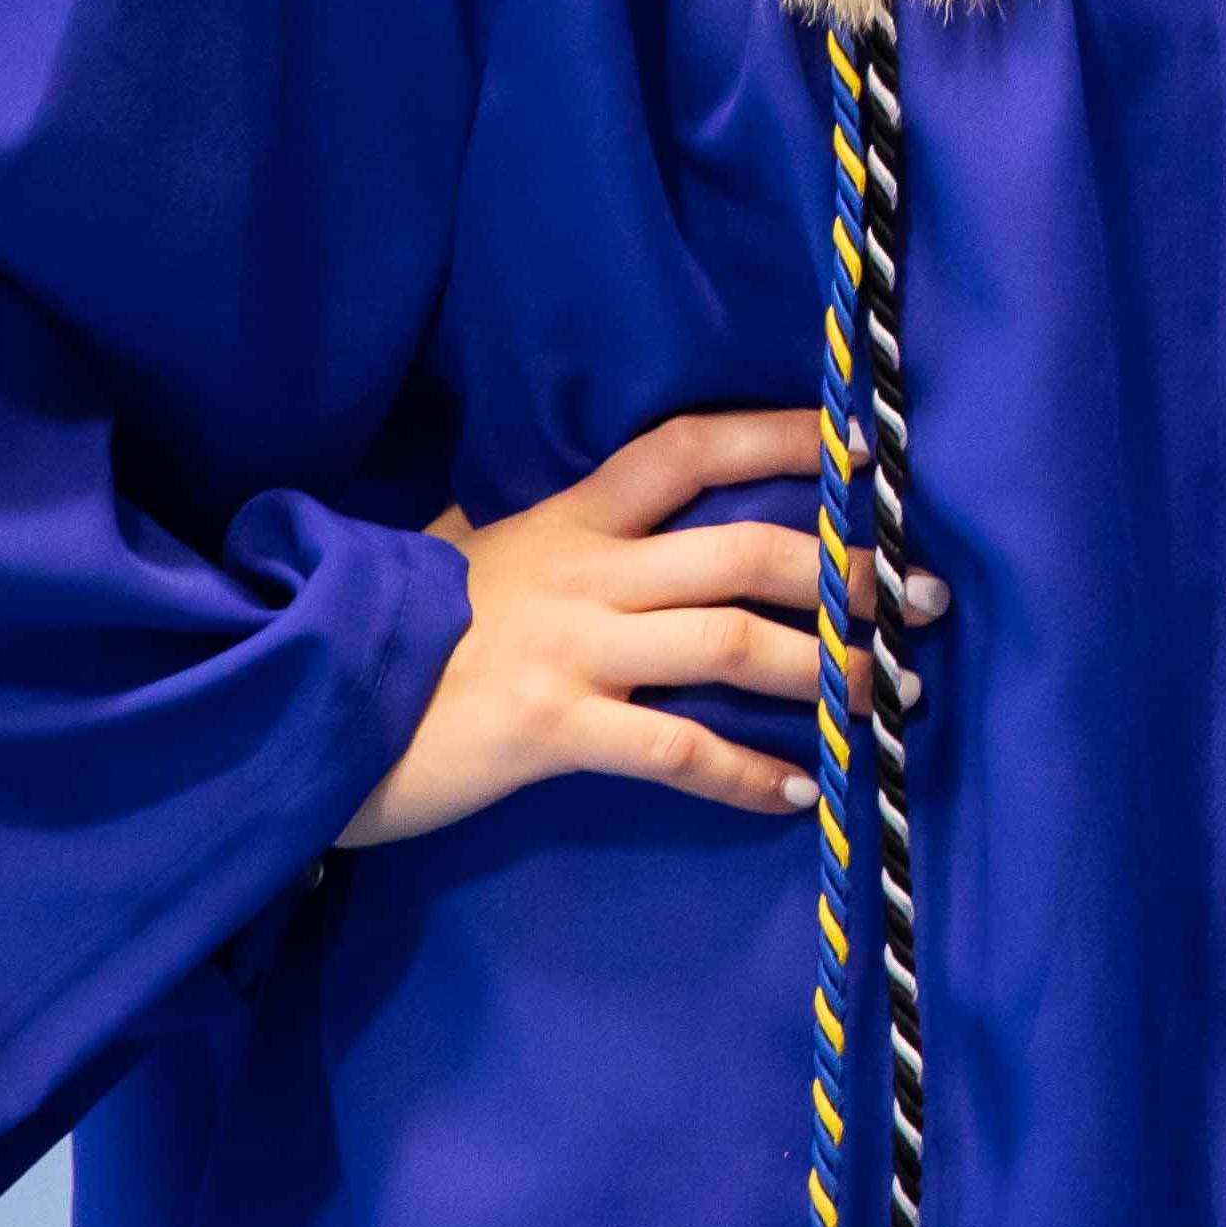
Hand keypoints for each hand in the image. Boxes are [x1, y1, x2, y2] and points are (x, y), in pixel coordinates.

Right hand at [338, 409, 872, 847]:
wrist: (302, 706)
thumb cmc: (391, 632)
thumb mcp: (467, 552)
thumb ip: (544, 530)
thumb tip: (609, 507)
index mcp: (569, 519)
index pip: (690, 447)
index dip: (784, 435)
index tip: (869, 448)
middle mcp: (584, 572)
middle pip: (748, 551)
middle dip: (850, 573)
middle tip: (923, 602)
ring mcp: (570, 650)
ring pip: (732, 645)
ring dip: (826, 671)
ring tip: (886, 698)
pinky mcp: (550, 729)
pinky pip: (675, 749)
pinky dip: (747, 774)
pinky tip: (800, 791)